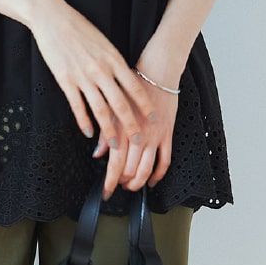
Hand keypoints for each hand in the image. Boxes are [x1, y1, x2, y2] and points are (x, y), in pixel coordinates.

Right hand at [29, 0, 157, 197]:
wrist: (53, 18)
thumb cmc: (79, 28)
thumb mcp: (104, 43)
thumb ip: (114, 62)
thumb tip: (125, 80)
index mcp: (113, 59)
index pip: (135, 87)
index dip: (145, 105)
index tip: (154, 119)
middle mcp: (101, 70)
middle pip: (121, 103)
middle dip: (131, 125)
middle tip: (139, 141)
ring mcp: (83, 76)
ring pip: (100, 109)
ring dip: (109, 130)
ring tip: (115, 145)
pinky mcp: (65, 80)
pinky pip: (78, 106)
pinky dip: (84, 121)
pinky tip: (88, 133)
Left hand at [97, 45, 180, 196]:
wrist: (156, 72)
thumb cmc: (131, 87)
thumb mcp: (111, 107)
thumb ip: (106, 133)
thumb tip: (98, 153)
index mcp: (121, 129)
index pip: (114, 164)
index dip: (109, 182)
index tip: (105, 192)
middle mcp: (138, 135)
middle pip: (129, 170)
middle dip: (122, 183)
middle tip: (117, 186)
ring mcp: (154, 137)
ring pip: (146, 170)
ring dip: (138, 182)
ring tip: (132, 186)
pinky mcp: (167, 134)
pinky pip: (165, 161)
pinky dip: (158, 174)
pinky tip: (151, 180)